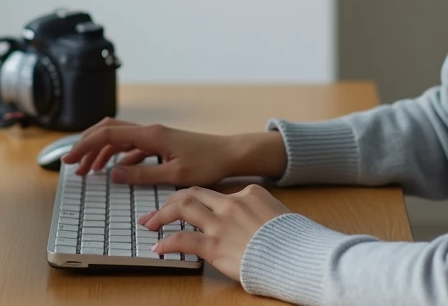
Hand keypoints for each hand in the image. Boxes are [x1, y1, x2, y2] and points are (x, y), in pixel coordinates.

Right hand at [61, 117, 237, 185]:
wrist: (229, 153)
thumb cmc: (208, 163)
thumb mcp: (175, 175)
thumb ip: (143, 174)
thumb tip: (114, 174)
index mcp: (151, 135)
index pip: (108, 134)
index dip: (85, 146)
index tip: (68, 160)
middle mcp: (150, 131)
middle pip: (108, 130)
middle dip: (87, 145)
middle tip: (71, 164)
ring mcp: (155, 136)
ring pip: (118, 138)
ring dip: (100, 152)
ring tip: (86, 171)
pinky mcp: (160, 143)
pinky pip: (131, 146)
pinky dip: (117, 156)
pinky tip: (113, 171)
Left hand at [141, 184, 290, 279]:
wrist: (298, 254)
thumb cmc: (294, 238)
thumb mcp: (279, 214)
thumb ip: (261, 212)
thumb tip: (256, 219)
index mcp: (249, 193)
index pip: (216, 193)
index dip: (199, 201)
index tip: (189, 208)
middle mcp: (232, 203)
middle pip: (193, 193)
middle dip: (171, 200)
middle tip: (157, 210)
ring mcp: (222, 223)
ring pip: (182, 208)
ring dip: (161, 214)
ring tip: (149, 223)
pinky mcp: (215, 246)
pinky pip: (182, 240)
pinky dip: (166, 242)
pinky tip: (158, 247)